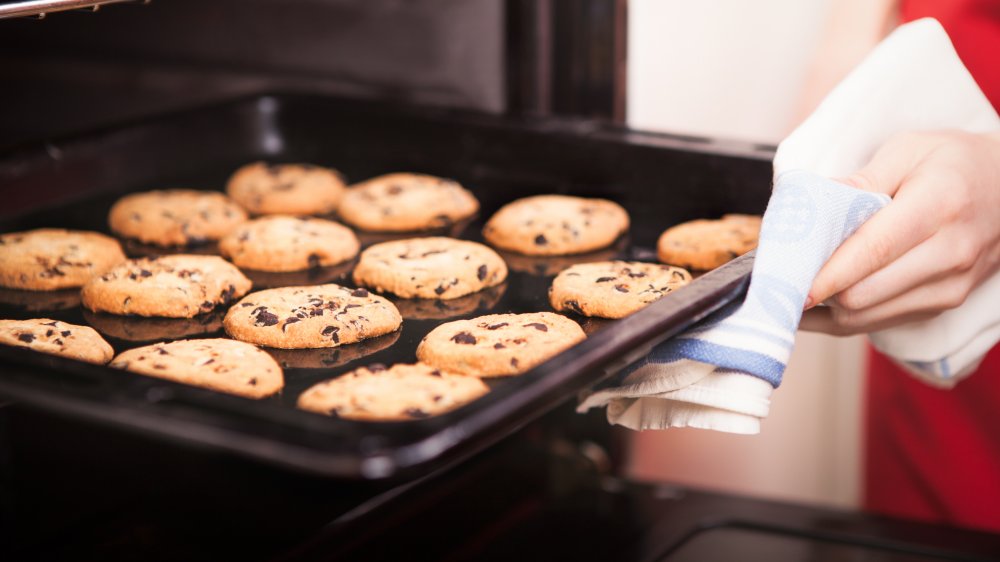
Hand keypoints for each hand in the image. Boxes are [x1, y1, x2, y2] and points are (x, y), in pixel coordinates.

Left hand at [800, 130, 999, 334]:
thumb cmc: (953, 162)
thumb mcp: (908, 150)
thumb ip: (861, 181)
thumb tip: (813, 210)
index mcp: (939, 206)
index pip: (873, 251)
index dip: (826, 273)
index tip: (786, 282)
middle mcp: (950, 254)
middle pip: (864, 293)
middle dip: (815, 292)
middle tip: (778, 280)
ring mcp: (950, 287)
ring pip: (867, 317)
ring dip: (824, 310)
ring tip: (790, 291)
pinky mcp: (942, 305)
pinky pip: (879, 322)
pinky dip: (842, 316)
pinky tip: (818, 300)